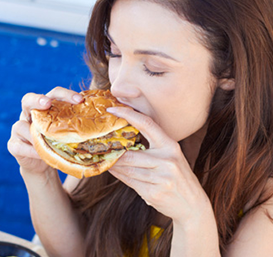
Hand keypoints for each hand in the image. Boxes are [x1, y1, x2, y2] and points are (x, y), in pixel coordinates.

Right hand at [7, 87, 83, 174]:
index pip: (54, 94)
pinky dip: (31, 151)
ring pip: (21, 126)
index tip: (79, 100)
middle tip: (47, 103)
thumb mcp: (70, 133)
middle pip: (28, 99)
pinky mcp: (14, 145)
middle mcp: (30, 114)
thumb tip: (109, 119)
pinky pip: (19, 146)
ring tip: (47, 141)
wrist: (43, 163)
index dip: (65, 94)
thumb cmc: (60, 144)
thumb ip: (81, 125)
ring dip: (34, 133)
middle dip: (37, 100)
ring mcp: (19, 129)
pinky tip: (41, 155)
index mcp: (47, 108)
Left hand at [107, 106, 210, 222]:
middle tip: (100, 145)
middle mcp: (167, 160)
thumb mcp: (171, 157)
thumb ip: (153, 147)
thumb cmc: (179, 177)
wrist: (192, 205)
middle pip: (130, 154)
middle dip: (113, 151)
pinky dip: (118, 175)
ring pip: (127, 169)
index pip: (147, 124)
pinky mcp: (153, 193)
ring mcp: (161, 178)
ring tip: (103, 158)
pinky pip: (129, 182)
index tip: (112, 109)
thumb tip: (125, 139)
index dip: (128, 114)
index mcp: (171, 146)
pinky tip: (112, 170)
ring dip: (113, 165)